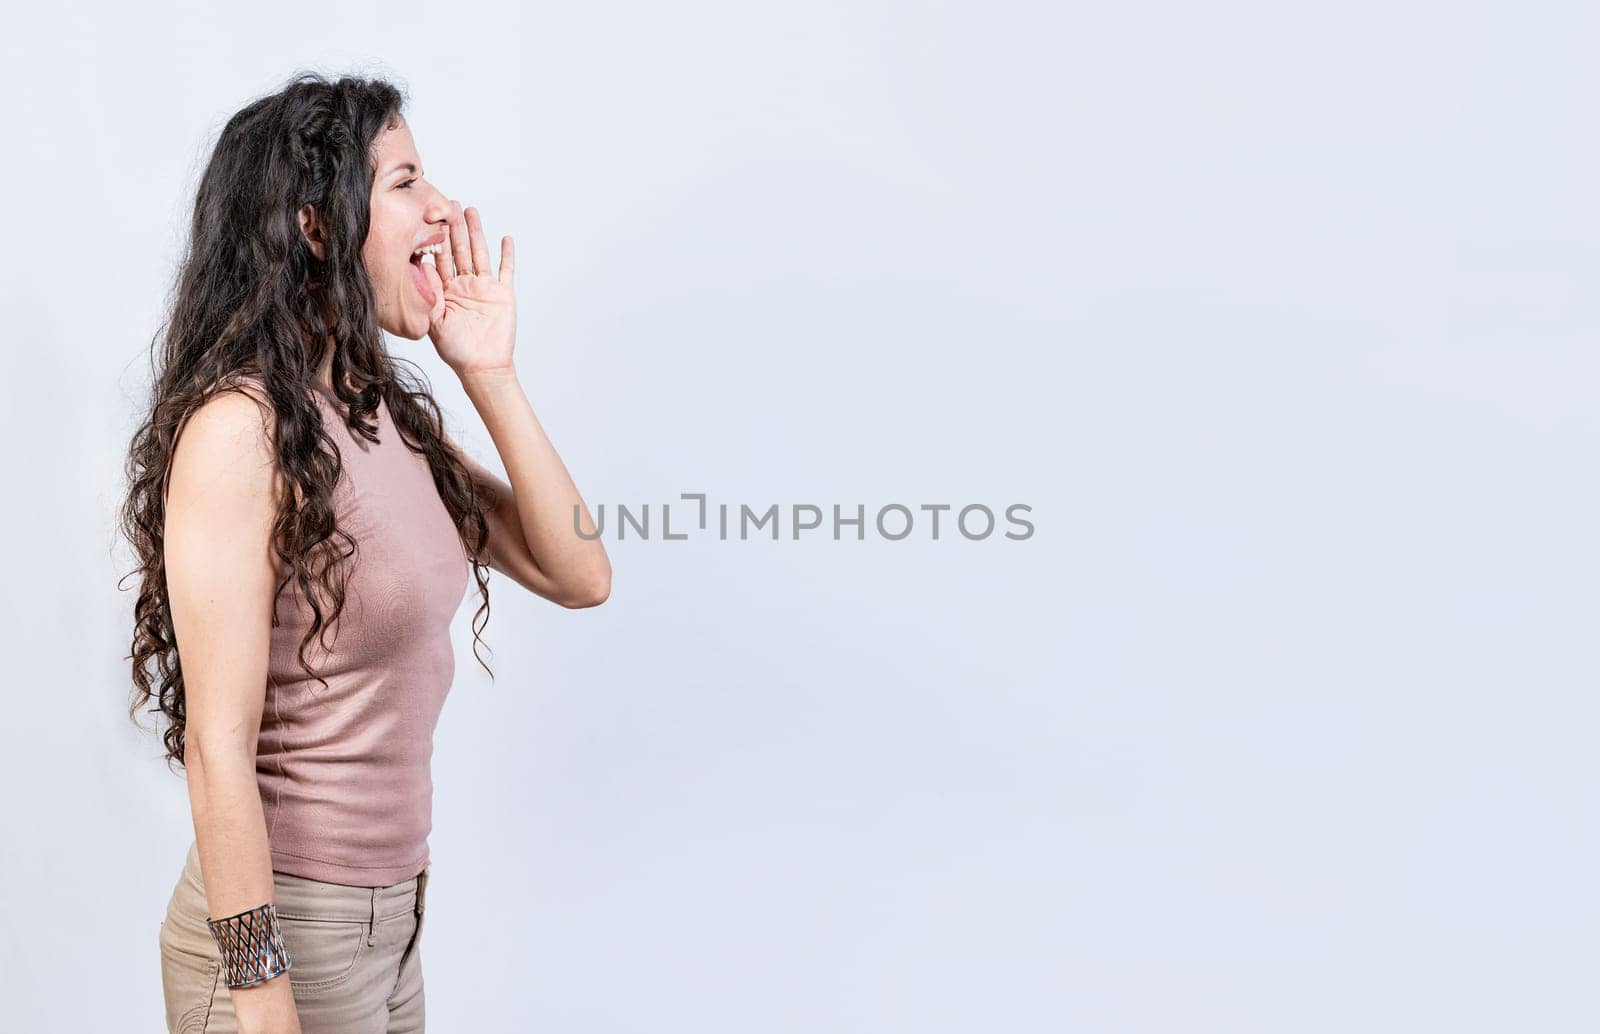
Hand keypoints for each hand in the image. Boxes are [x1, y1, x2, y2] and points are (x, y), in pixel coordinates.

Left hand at [426, 200, 515, 378]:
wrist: (481, 366)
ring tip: (471, 212)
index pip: (439, 258)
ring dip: (476, 232)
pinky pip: (506, 270)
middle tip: (450, 203)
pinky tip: (505, 239)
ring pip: (480, 253)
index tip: (429, 217)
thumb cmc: (455, 350)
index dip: (435, 237)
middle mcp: (464, 285)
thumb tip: (422, 266)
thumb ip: (429, 293)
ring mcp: (484, 288)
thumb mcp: (434, 320)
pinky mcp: (503, 294)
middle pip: (459, 249)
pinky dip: (507, 254)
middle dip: (455, 226)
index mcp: (446, 290)